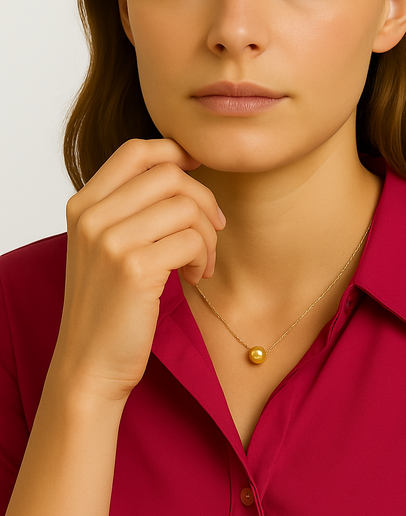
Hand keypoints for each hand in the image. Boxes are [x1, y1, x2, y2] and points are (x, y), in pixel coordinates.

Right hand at [50, 138, 225, 402]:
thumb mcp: (105, 246)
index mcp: (82, 205)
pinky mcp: (133, 267)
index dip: (175, 151)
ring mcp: (109, 240)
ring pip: (185, 205)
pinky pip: (191, 240)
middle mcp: (91, 216)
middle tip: (213, 229)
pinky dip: (204, 257)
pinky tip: (196, 277)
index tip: (198, 170)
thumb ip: (128, 208)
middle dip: (203, 198)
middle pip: (168, 174)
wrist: (89, 365)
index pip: (135, 151)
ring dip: (207, 234)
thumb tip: (180, 168)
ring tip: (202, 261)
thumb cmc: (108, 305)